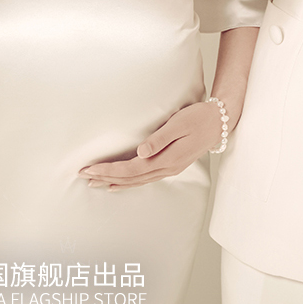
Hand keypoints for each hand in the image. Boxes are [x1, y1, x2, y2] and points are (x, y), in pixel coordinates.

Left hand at [83, 99, 224, 186]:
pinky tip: (118, 185)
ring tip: (95, 183)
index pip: (131, 169)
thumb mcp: (179, 123)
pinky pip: (143, 179)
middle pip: (130, 178)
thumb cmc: (198, 118)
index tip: (91, 169)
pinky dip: (128, 183)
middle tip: (84, 176)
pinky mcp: (168, 166)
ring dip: (114, 182)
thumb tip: (141, 152)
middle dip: (105, 178)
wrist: (217, 124)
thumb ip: (160, 138)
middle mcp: (165, 168)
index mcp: (166, 159)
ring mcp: (167, 169)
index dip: (109, 171)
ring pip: (135, 182)